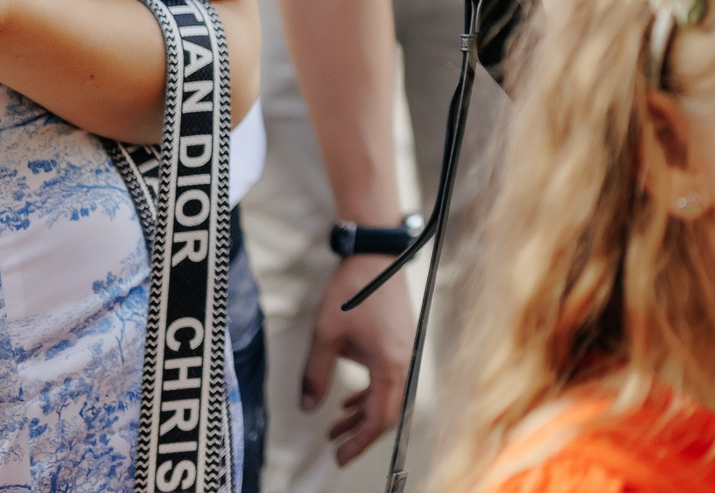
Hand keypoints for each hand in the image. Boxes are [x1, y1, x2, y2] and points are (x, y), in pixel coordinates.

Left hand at [301, 254, 413, 462]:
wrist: (374, 257)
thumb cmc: (352, 293)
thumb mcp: (325, 336)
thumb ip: (315, 375)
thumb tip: (308, 407)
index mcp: (390, 365)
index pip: (379, 417)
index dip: (359, 442)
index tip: (340, 456)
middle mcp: (404, 361)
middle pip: (387, 412)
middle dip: (361, 434)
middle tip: (338, 450)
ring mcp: (406, 351)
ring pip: (388, 396)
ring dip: (363, 414)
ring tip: (336, 427)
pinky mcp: (401, 343)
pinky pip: (389, 380)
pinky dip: (370, 394)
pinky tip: (350, 399)